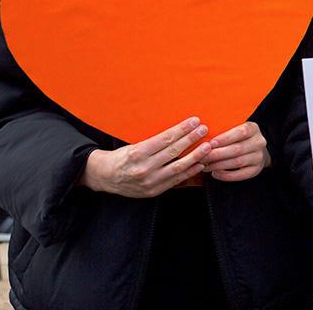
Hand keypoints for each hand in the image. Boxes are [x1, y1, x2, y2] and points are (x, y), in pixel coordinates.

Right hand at [78, 117, 211, 197]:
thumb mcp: (133, 145)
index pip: (165, 139)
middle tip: (204, 129)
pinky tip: (200, 163)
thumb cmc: (122, 157)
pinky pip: (176, 181)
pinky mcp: (154, 191)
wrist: (105, 177)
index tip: (195, 121)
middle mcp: (143, 168)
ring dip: (196, 156)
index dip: (182, 130)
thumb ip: (155, 142)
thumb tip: (179, 130)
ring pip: (178, 168)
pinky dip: (190, 172)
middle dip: (191, 139)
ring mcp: (149, 182)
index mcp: (137, 153)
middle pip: (173, 152)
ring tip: (208, 146)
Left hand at [201, 121, 269, 181]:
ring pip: (237, 162)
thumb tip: (202, 134)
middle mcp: (259, 142)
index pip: (241, 132)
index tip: (210, 143)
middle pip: (237, 149)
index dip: (225, 138)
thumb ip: (223, 130)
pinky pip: (240, 175)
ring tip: (205, 166)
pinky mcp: (256, 170)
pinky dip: (225, 175)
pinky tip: (215, 173)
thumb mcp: (234, 129)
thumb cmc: (238, 138)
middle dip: (217, 154)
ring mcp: (259, 157)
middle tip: (202, 157)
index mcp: (253, 128)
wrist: (254, 150)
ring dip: (219, 165)